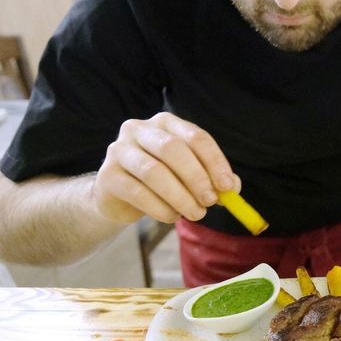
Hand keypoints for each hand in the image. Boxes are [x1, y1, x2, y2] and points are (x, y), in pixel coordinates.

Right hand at [93, 112, 237, 224]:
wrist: (118, 197)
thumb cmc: (162, 182)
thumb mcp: (189, 177)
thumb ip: (213, 179)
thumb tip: (232, 189)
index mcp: (165, 123)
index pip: (196, 137)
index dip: (215, 162)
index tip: (228, 187)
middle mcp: (139, 129)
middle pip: (173, 149)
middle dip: (197, 178)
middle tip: (211, 201)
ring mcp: (119, 150)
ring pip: (154, 172)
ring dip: (180, 196)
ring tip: (195, 213)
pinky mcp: (107, 176)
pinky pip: (138, 193)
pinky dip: (160, 208)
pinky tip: (172, 216)